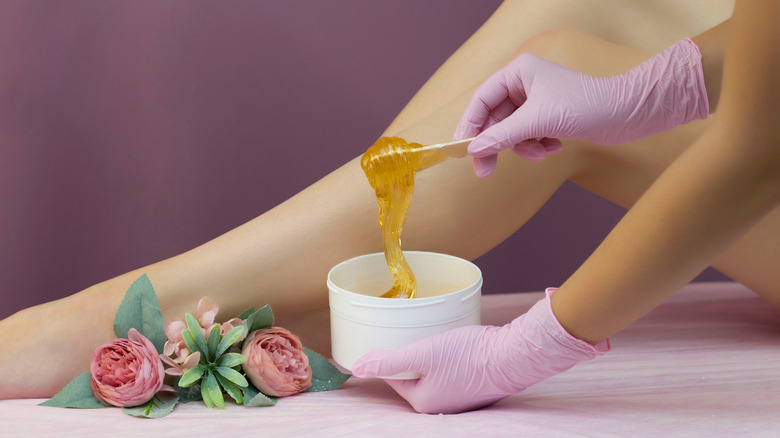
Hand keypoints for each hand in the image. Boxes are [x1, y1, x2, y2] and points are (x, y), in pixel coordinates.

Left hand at [351, 290, 609, 413]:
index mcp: (421, 401)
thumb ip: (388, 361)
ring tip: (435, 335)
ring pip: (432, 372)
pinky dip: (449, 358)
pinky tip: (454, 345)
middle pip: (413, 375)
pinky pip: (450, 372)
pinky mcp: (473, 387)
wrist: (513, 356)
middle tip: (414, 331)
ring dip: (430, 355)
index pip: (393, 376)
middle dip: (411, 354)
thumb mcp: (422, 354)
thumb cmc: (468, 355)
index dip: (391, 353)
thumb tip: (355, 368)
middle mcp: (439, 405)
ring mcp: (458, 398)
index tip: (392, 334)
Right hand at [455, 39, 708, 176]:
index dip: (469, 125)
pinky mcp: (549, 116)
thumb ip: (502, 136)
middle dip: (496, 144)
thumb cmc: (586, 106)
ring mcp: (537, 100)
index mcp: (518, 71)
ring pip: (512, 131)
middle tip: (485, 171)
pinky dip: (537, 145)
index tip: (461, 150)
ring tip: (541, 153)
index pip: (481, 99)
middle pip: (494, 118)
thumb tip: (475, 150)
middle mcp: (525, 83)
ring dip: (522, 147)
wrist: (628, 113)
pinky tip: (555, 147)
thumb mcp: (538, 121)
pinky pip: (528, 136)